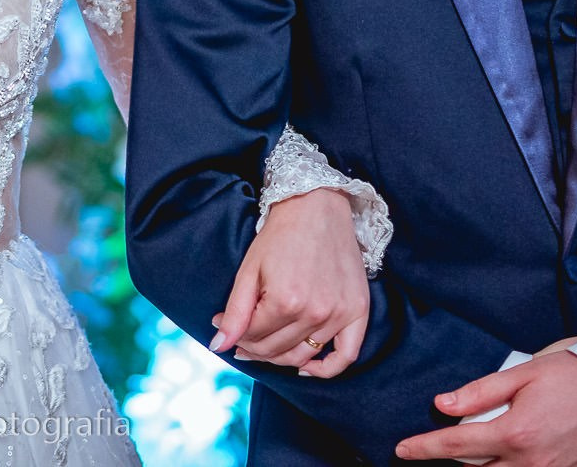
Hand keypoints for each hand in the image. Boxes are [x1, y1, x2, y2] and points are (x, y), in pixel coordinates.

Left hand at [207, 188, 368, 377]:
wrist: (316, 208)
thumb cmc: (279, 237)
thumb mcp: (248, 271)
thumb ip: (234, 313)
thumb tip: (218, 346)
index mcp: (285, 301)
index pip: (255, 338)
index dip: (238, 337)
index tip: (230, 330)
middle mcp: (315, 312)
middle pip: (278, 350)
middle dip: (255, 349)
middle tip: (243, 342)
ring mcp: (339, 313)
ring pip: (304, 355)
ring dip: (281, 358)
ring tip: (267, 348)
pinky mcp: (358, 310)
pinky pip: (347, 355)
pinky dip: (327, 368)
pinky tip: (307, 368)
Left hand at [396, 350, 576, 464]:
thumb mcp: (524, 373)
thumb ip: (481, 392)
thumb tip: (442, 405)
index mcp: (515, 433)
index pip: (455, 446)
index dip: (424, 448)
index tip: (402, 449)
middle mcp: (532, 463)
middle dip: (454, 458)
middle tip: (436, 445)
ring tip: (475, 451)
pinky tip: (512, 457)